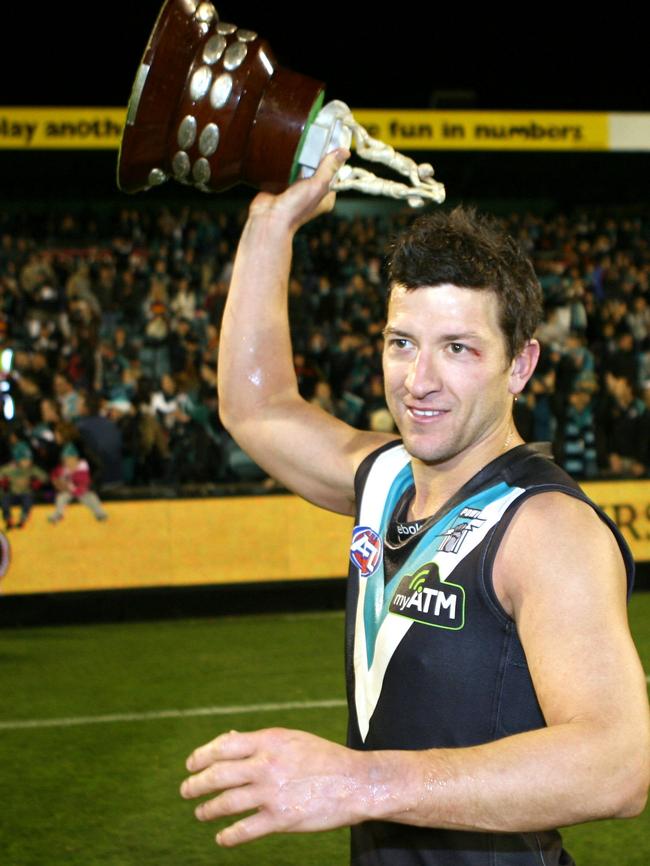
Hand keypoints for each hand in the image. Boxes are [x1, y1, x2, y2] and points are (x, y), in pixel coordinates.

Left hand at [180, 726, 367, 845]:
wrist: (355, 783)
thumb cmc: (324, 757)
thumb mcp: (292, 739)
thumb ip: (260, 741)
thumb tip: (228, 739)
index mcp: (269, 741)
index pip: (224, 746)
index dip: (202, 755)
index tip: (191, 764)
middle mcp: (266, 765)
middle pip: (218, 774)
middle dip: (197, 784)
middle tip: (186, 790)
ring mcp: (272, 793)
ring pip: (226, 802)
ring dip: (208, 808)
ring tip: (200, 812)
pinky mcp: (280, 819)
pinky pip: (244, 829)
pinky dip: (228, 835)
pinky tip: (221, 837)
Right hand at [248, 148, 349, 233]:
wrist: (268, 218)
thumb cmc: (295, 208)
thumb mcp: (317, 186)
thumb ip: (329, 168)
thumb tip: (345, 152)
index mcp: (325, 197)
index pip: (334, 173)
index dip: (333, 159)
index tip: (330, 142)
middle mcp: (312, 193)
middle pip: (317, 168)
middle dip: (315, 156)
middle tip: (313, 139)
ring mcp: (296, 189)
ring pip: (302, 167)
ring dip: (299, 157)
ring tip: (299, 141)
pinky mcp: (281, 184)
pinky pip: (287, 169)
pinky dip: (286, 161)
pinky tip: (285, 150)